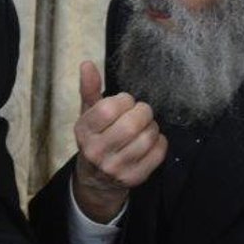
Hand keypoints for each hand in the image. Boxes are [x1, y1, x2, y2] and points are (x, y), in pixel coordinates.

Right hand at [72, 60, 167, 221]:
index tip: (124, 102)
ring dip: (152, 126)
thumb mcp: (88, 113)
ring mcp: (115, 167)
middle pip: (131, 125)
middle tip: (141, 111)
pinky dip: (160, 141)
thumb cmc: (96, 137)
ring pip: (147, 138)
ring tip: (145, 125)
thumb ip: (89, 88)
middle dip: (143, 112)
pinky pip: (158, 153)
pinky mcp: (134, 178)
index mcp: (84, 132)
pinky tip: (151, 140)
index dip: (123, 101)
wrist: (96, 179)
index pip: (108, 109)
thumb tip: (87, 64)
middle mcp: (96, 152)